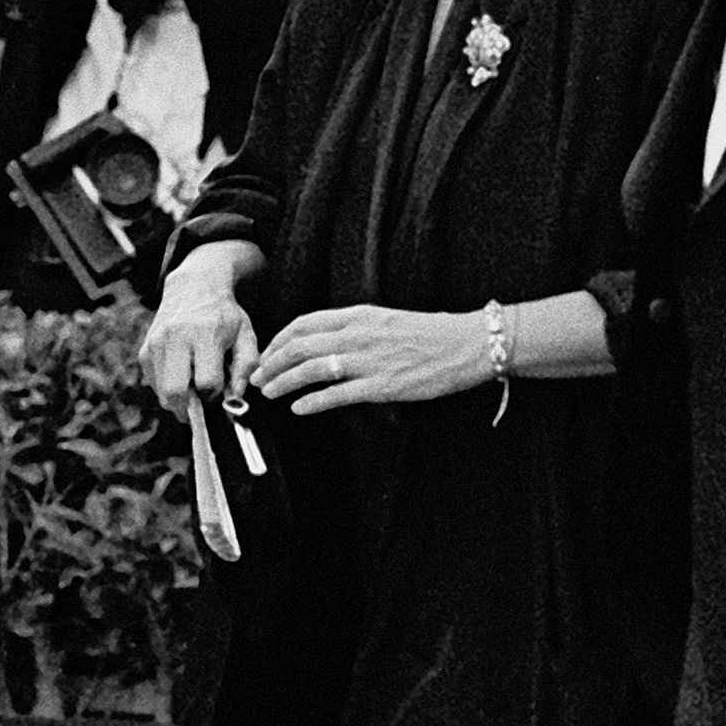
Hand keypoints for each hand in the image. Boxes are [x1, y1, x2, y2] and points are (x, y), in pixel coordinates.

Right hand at [140, 243, 262, 409]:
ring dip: (178, 400)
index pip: (206, 381)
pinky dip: (167, 388)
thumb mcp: (245, 334)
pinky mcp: (145, 350)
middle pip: (175, 392)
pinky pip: (153, 384)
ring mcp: (156, 344)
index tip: (219, 389)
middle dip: (190, 408)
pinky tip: (181, 375)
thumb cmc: (223, 315)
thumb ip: (246, 366)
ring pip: (162, 392)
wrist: (193, 287)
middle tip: (201, 404)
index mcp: (206, 334)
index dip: (215, 394)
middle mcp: (176, 338)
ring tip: (193, 388)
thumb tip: (236, 397)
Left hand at [253, 304, 489, 416]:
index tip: (267, 354)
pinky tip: (300, 409)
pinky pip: (337, 394)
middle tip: (258, 377)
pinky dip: (312, 402)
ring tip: (270, 393)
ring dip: (284, 382)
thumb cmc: (430, 334)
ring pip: (311, 369)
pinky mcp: (382, 385)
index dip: (278, 340)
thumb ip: (355, 328)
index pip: (304, 323)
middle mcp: (359, 334)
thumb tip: (325, 342)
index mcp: (359, 315)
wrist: (466, 344)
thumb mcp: (386, 319)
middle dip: (272, 363)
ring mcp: (369, 360)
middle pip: (299, 345)